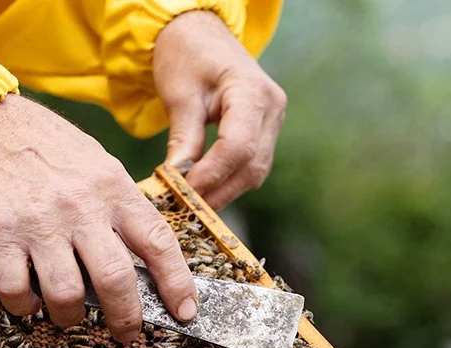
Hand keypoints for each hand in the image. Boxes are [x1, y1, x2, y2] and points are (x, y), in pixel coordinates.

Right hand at [0, 94, 196, 341]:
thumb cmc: (51, 150)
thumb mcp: (101, 166)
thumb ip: (123, 211)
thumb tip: (147, 266)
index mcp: (113, 189)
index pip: (158, 243)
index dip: (177, 283)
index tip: (185, 311)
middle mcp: (81, 206)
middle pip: (116, 279)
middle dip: (126, 318)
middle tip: (126, 333)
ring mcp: (39, 221)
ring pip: (67, 294)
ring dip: (71, 317)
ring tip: (70, 315)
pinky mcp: (0, 232)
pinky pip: (16, 289)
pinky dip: (24, 306)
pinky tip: (29, 301)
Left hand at [154, 10, 286, 208]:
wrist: (200, 34)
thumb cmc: (188, 56)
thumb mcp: (179, 94)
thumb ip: (184, 138)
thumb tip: (177, 181)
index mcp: (252, 92)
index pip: (238, 147)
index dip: (212, 175)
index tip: (184, 192)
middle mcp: (272, 109)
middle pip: (251, 165)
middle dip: (218, 192)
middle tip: (185, 209)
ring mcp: (273, 122)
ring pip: (255, 172)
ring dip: (223, 192)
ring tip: (192, 205)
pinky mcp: (266, 132)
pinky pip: (250, 166)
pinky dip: (228, 182)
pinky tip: (204, 191)